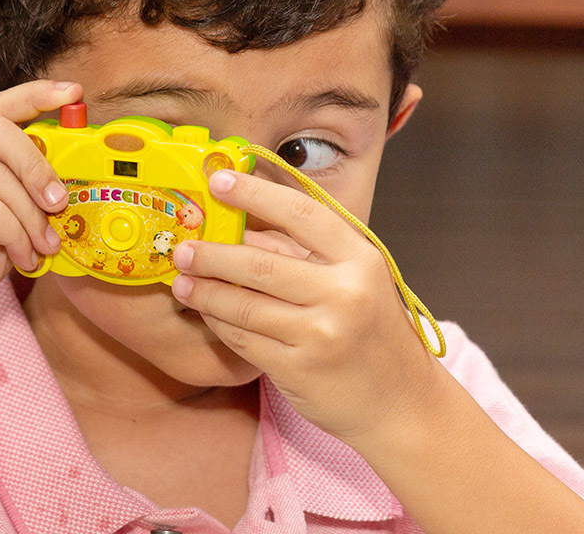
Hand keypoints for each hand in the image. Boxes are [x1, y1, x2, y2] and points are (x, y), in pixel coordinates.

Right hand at [0, 80, 80, 342]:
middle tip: (60, 203)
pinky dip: (16, 236)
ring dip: (32, 217)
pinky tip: (21, 258)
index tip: (73, 92)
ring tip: (42, 246)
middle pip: (0, 132)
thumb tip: (67, 186)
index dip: (36, 96)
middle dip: (39, 167)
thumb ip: (21, 199)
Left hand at [170, 169, 444, 441]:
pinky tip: (205, 312)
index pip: (300, 214)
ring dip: (205, 291)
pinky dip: (218, 322)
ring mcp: (321, 334)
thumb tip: (243, 223)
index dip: (254, 193)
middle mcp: (344, 293)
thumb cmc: (371, 332)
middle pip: (260, 264)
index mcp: (360, 260)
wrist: (402, 403)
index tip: (217, 180)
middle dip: (212, 255)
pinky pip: (243, 339)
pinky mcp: (298, 369)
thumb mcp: (355, 281)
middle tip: (183, 248)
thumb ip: (306, 252)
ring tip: (181, 281)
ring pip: (244, 305)